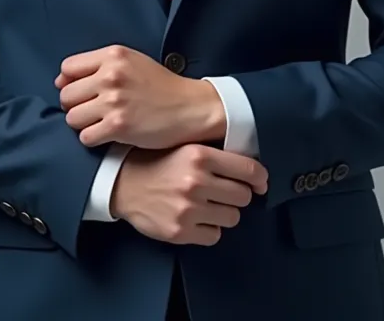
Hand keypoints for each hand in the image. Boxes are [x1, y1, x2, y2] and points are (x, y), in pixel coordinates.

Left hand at [55, 45, 224, 148]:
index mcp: (113, 55)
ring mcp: (113, 101)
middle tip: (94, 111)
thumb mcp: (132, 62)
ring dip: (84, 124)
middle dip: (76, 105)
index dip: (70, 83)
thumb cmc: (161, 86)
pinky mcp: (118, 126)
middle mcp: (111, 75)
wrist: (190, 107)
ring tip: (102, 123)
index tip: (82, 93)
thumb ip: (99, 66)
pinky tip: (109, 135)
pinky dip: (94, 139)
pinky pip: (85, 137)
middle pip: (66, 95)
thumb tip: (60, 81)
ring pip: (72, 118)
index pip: (67, 68)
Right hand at [110, 143, 268, 245]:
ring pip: (232, 217)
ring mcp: (188, 209)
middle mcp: (196, 181)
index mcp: (199, 155)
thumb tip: (255, 172)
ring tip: (206, 204)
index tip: (260, 183)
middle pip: (243, 196)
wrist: (123, 183)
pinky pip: (214, 235)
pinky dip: (209, 229)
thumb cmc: (158, 162)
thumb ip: (216, 155)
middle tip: (223, 191)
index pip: (249, 170)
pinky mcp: (180, 231)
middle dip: (237, 195)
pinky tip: (195, 217)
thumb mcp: (186, 147)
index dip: (260, 178)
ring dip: (223, 212)